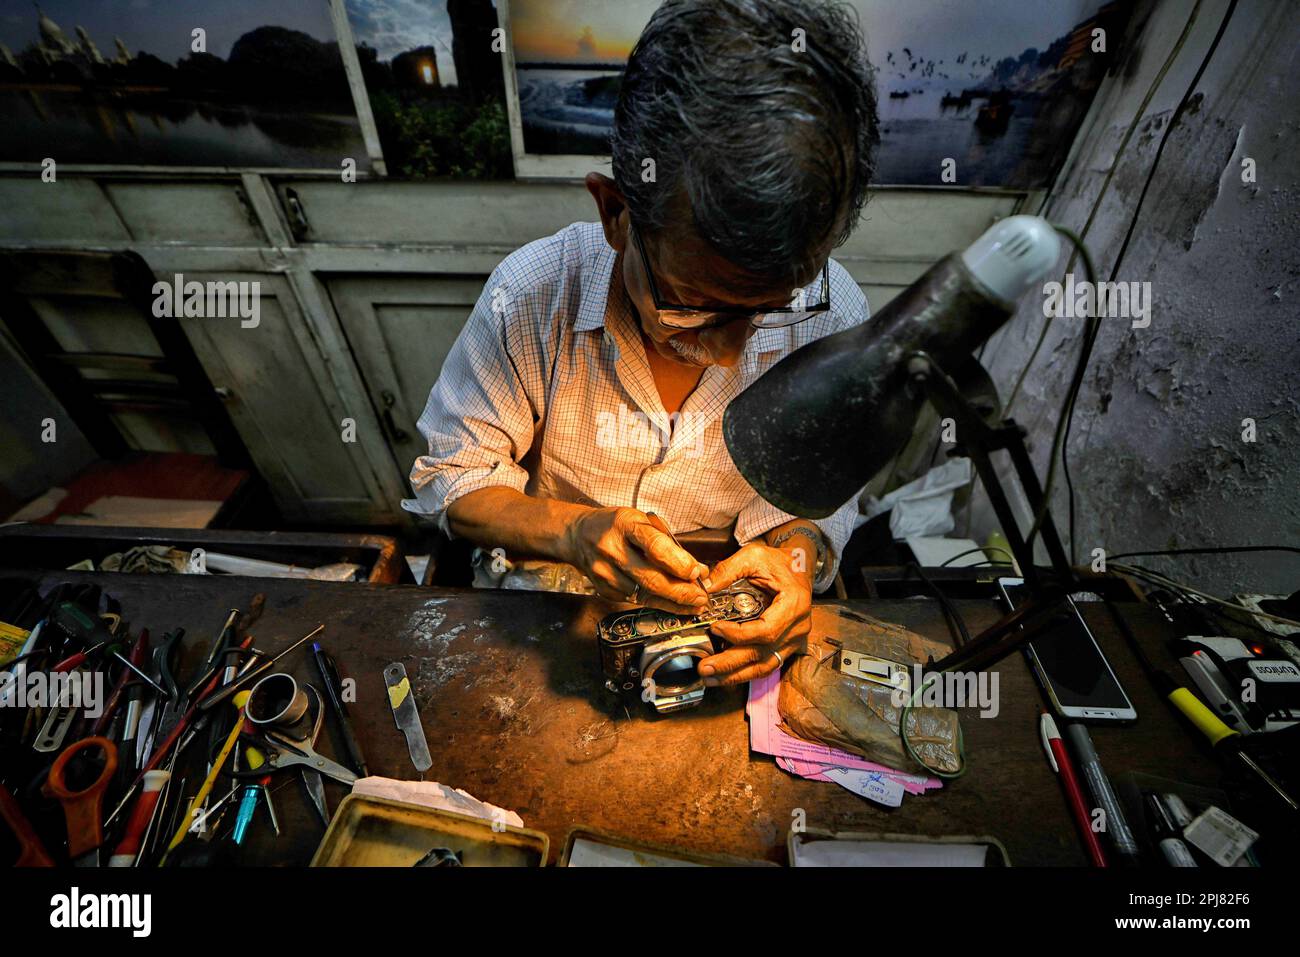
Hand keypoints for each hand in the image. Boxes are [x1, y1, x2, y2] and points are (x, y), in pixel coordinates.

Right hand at [562, 507, 709, 612]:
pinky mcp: (604, 590)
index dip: (679, 563)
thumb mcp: (640, 520)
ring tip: (694, 603)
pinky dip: (659, 604)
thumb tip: (694, 569)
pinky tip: (674, 605)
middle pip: (651, 578)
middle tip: (701, 596)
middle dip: (681, 591)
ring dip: (673, 602)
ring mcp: (605, 573)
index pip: (655, 546)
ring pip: (645, 595)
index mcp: (624, 524)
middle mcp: (612, 550)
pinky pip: (637, 601)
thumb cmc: (615, 526)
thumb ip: (665, 542)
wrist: (578, 535)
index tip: (697, 571)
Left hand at [700, 542, 812, 686]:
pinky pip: (768, 664)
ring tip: (711, 678)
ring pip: (766, 666)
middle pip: (763, 654)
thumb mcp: (754, 556)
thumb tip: (705, 588)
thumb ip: (729, 570)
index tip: (716, 628)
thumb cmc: (780, 562)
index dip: (738, 635)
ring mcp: (795, 640)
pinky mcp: (788, 646)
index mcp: (794, 605)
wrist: (800, 566)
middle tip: (705, 668)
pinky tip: (726, 675)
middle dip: (731, 664)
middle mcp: (798, 627)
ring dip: (736, 675)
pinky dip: (746, 672)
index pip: (766, 631)